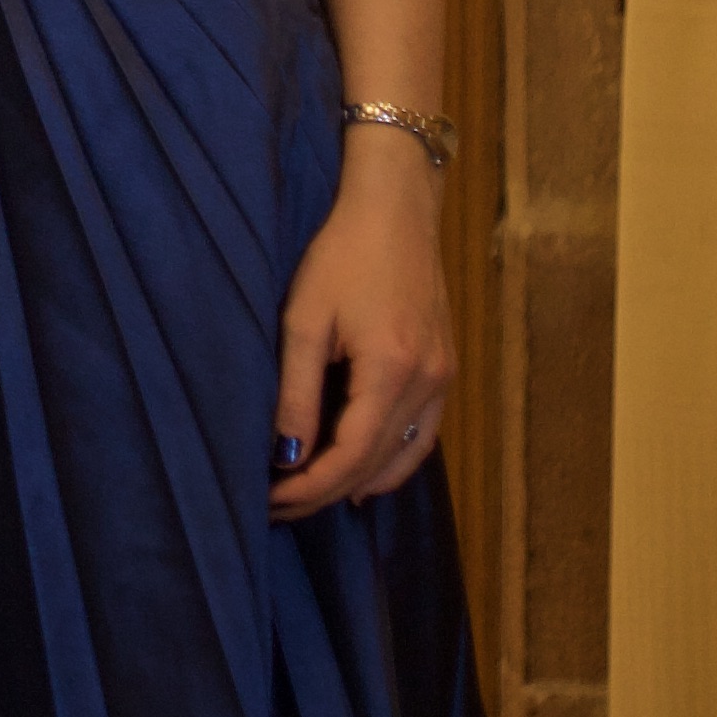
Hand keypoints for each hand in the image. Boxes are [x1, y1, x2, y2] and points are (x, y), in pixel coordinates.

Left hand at [267, 130, 452, 521]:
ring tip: (314, 497)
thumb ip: (297, 394)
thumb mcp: (304, 320)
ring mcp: (444, 378)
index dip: (310, 488)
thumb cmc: (341, 255)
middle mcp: (428, 384)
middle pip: (378, 464)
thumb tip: (287, 457)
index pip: (350, 457)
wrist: (395, 209)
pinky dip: (392, 460)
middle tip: (281, 507)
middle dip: (328, 492)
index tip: (271, 503)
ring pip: (405, 456)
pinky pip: (422, 435)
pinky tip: (364, 469)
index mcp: (393, 372)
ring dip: (360, 482)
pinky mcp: (445, 368)